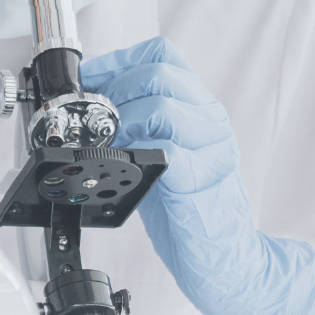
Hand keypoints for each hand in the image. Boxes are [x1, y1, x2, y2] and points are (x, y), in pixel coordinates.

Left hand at [82, 37, 314, 314]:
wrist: (226, 259)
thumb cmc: (187, 207)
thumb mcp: (159, 151)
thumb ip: (138, 123)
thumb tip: (89, 105)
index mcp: (198, 108)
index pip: (162, 55)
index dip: (118, 61)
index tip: (89, 78)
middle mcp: (209, 121)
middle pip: (159, 73)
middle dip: (115, 89)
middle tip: (96, 116)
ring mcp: (211, 149)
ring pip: (163, 106)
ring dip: (122, 120)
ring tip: (108, 141)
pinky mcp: (201, 181)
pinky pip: (168, 151)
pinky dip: (136, 152)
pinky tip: (122, 164)